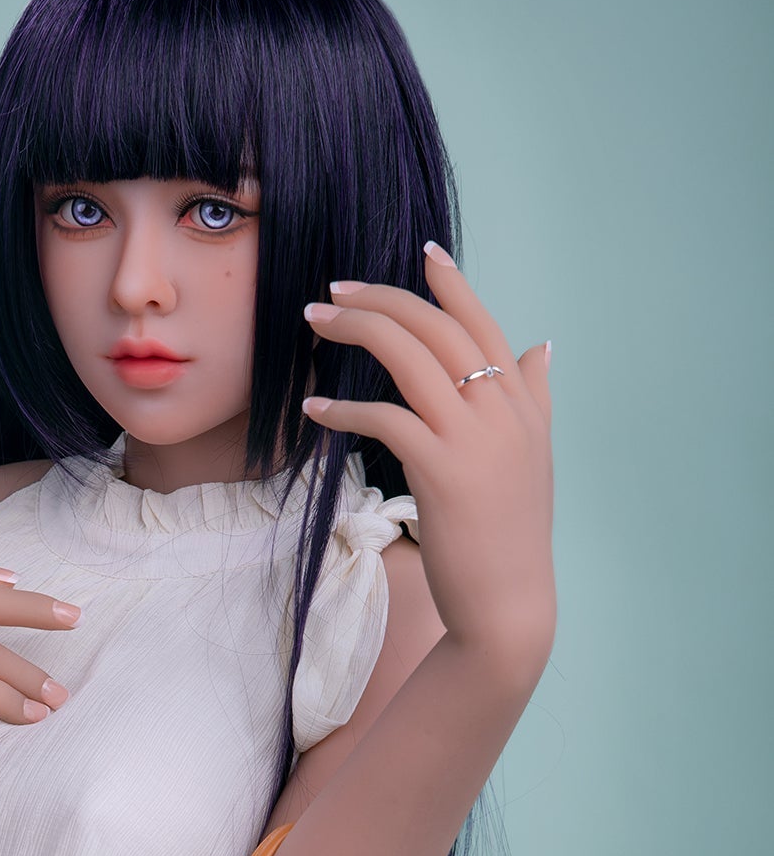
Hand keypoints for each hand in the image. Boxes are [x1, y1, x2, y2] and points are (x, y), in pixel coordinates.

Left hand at [303, 243, 554, 673]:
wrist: (510, 606)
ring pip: (411, 357)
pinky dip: (344, 409)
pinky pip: (385, 418)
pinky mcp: (441, 471)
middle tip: (333, 291)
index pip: (484, 324)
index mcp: (522, 403)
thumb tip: (542, 347)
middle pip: (438, 328)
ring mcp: (474, 439)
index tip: (422, 250)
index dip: (451, 284)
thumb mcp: (532, 457)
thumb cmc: (510, 536)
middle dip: (381, 298)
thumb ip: (535, 396)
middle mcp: (502, 411)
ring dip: (356, 331)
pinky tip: (314, 410)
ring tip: (315, 323)